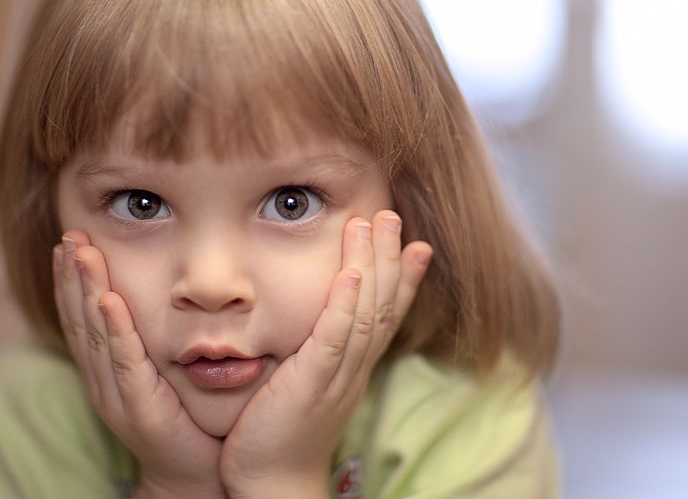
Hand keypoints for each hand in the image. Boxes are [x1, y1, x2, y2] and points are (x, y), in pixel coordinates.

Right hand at [53, 231, 225, 498]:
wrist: (194, 476)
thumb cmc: (185, 421)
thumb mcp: (162, 375)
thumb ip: (153, 341)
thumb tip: (160, 298)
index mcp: (107, 372)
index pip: (82, 318)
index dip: (72, 281)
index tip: (69, 243)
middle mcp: (103, 381)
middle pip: (80, 320)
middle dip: (72, 275)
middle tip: (69, 236)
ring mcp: (117, 395)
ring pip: (95, 334)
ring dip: (86, 290)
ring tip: (80, 253)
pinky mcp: (139, 408)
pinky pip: (124, 362)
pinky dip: (115, 329)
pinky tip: (109, 301)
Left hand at [219, 210, 432, 497]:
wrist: (270, 483)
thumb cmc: (279, 433)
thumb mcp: (305, 385)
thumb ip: (315, 352)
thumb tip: (314, 323)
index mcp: (353, 367)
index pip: (385, 314)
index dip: (404, 279)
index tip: (417, 245)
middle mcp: (353, 368)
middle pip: (382, 305)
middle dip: (390, 258)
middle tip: (393, 216)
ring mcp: (336, 375)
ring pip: (364, 313)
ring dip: (372, 266)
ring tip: (373, 224)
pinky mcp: (311, 384)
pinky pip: (334, 339)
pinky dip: (345, 305)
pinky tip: (352, 275)